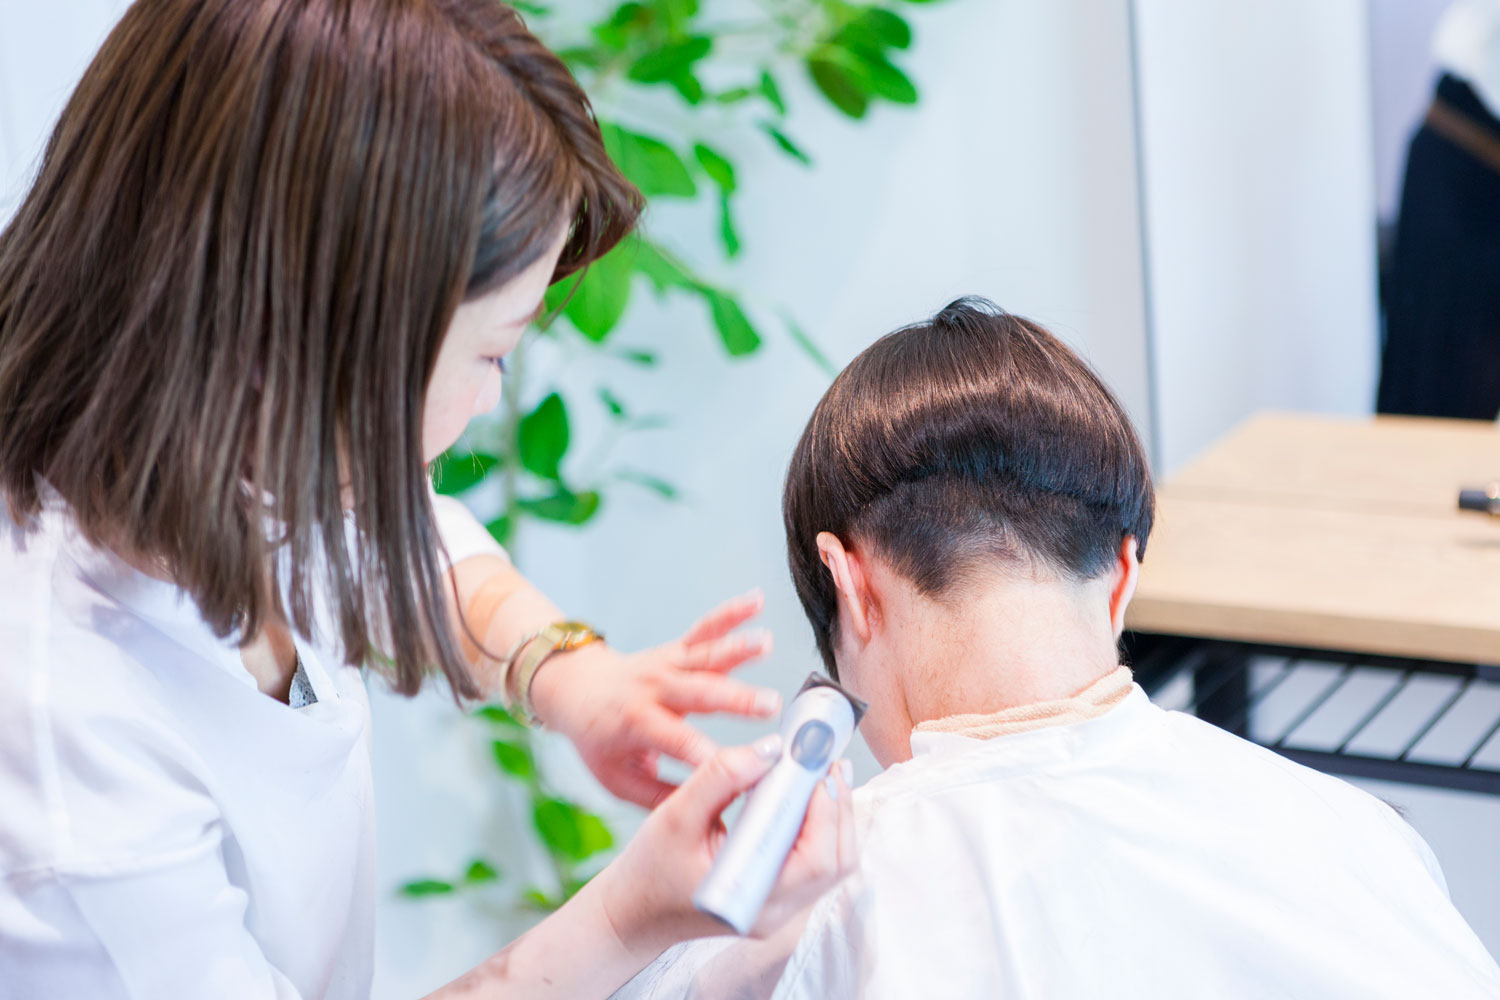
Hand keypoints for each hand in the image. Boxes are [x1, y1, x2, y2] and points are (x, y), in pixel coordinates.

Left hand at [528, 590, 782, 807]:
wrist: (575, 690)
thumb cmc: (599, 740)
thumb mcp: (616, 779)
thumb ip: (659, 796)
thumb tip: (704, 813)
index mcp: (636, 723)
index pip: (677, 741)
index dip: (707, 753)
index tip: (742, 765)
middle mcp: (653, 688)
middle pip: (699, 693)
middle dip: (736, 698)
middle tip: (771, 706)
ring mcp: (666, 664)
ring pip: (706, 655)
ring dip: (737, 648)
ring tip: (765, 642)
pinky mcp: (677, 649)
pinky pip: (706, 628)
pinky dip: (731, 613)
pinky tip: (757, 601)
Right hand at [596, 739, 856, 963]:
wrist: (632, 912)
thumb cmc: (648, 870)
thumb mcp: (676, 814)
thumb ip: (722, 776)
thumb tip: (771, 748)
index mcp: (751, 899)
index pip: (815, 858)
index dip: (825, 807)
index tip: (817, 764)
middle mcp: (775, 911)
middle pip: (837, 862)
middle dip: (839, 807)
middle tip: (827, 764)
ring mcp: (780, 909)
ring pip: (833, 865)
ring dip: (834, 817)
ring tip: (822, 776)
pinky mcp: (778, 898)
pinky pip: (817, 864)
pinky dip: (820, 828)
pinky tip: (806, 799)